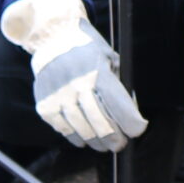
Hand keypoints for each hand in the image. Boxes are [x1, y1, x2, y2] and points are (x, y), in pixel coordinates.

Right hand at [1, 0, 145, 150]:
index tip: (137, 130)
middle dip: (116, 138)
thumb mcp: (110, 58)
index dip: (131, 123)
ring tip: (105, 145)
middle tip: (121, 143)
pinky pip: (64, 130)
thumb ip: (120, 86)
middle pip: (101, 124)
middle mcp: (77, 86)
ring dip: (97, 142)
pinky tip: (84, 139)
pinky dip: (76, 137)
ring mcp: (59, 98)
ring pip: (83, 131)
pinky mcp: (45, 106)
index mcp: (98, 72)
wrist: (51, 38)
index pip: (118, 105)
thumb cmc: (87, 48)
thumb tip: (131, 114)